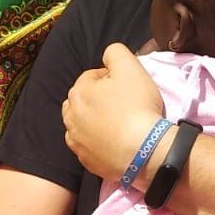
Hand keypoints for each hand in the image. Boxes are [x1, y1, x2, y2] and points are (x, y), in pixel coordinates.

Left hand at [63, 43, 164, 181]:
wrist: (144, 151)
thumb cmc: (137, 106)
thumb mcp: (130, 67)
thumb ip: (115, 53)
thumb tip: (107, 56)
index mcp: (77, 92)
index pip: (92, 77)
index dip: (111, 79)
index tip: (127, 88)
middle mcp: (70, 117)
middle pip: (84, 100)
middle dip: (99, 99)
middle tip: (123, 105)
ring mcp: (76, 141)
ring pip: (83, 124)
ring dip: (96, 121)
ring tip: (118, 124)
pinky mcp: (85, 161)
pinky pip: (89, 146)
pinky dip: (98, 143)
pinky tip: (115, 142)